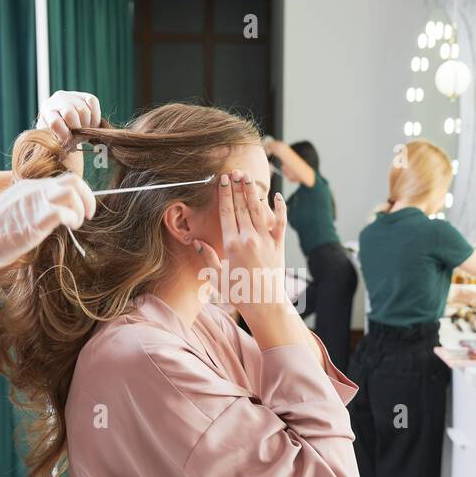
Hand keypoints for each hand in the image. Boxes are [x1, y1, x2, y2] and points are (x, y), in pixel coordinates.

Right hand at [0, 173, 95, 318]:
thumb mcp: (16, 214)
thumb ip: (33, 209)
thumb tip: (52, 217)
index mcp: (29, 187)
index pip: (65, 179)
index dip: (80, 193)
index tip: (82, 210)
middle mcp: (33, 190)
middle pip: (74, 180)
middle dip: (89, 197)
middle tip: (88, 216)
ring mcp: (34, 203)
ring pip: (73, 191)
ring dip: (82, 208)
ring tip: (75, 224)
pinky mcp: (34, 221)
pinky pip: (65, 211)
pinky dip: (73, 218)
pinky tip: (68, 228)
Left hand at [36, 90, 101, 145]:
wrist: (65, 122)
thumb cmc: (58, 134)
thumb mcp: (53, 139)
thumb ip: (58, 142)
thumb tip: (71, 146)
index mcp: (46, 109)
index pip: (55, 122)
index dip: (65, 137)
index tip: (70, 146)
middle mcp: (58, 98)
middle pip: (70, 114)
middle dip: (77, 130)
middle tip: (79, 139)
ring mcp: (72, 95)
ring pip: (84, 111)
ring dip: (87, 126)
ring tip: (84, 133)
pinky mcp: (85, 96)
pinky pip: (93, 102)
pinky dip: (95, 116)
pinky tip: (92, 125)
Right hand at [193, 170, 286, 312]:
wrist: (265, 305)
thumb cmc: (239, 294)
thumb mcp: (216, 277)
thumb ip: (206, 257)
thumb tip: (194, 242)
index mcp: (231, 245)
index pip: (226, 213)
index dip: (224, 194)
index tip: (222, 180)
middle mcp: (248, 239)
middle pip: (241, 207)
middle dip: (237, 187)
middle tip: (235, 171)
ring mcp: (265, 241)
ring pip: (258, 210)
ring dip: (253, 192)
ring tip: (248, 177)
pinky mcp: (278, 245)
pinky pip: (281, 222)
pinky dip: (280, 208)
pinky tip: (277, 196)